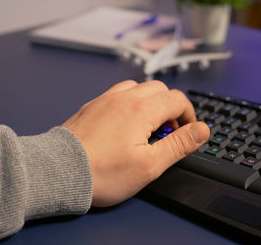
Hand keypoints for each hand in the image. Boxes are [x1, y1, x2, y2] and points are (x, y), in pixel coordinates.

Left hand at [63, 80, 209, 206]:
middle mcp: (123, 98)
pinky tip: (125, 125)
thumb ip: (179, 145)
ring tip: (147, 127)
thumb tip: (202, 130)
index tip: (188, 132)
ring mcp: (105, 100)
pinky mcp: (91, 106)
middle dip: (171, 107)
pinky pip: (117, 94)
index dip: (189, 116)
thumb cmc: (101, 173)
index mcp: (141, 110)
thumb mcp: (150, 165)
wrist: (58, 172)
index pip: (177, 100)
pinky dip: (130, 103)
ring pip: (137, 88)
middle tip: (169, 132)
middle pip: (159, 89)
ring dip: (150, 102)